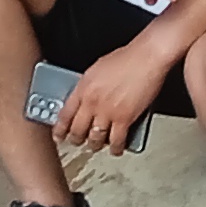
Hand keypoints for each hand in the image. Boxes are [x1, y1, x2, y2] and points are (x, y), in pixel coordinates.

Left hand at [50, 46, 170, 155]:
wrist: (147, 57)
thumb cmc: (127, 58)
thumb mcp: (97, 69)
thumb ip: (88, 85)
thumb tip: (85, 97)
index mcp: (83, 87)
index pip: (65, 114)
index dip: (60, 128)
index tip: (58, 135)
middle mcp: (92, 101)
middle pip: (77, 130)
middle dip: (75, 140)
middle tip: (76, 142)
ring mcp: (108, 112)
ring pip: (95, 139)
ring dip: (94, 145)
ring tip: (95, 146)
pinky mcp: (125, 119)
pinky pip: (116, 140)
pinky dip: (116, 148)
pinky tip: (116, 149)